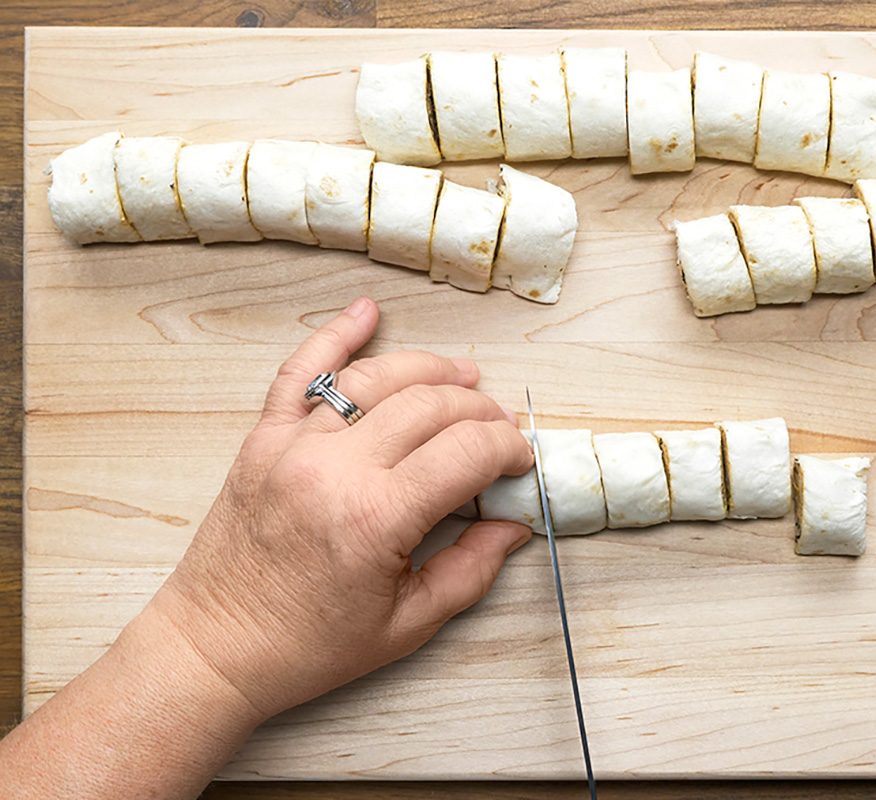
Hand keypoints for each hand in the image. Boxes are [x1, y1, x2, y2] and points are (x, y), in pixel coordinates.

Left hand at [145, 296, 533, 721]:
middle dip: (480, 409)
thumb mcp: (407, 625)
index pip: (467, 451)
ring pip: (378, 377)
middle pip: (431, 405)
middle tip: (499, 429)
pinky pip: (301, 370)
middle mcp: (335, 468)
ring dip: (431, 369)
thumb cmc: (308, 645)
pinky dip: (335, 334)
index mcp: (376, 518)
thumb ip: (471, 571)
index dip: (509, 448)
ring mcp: (293, 445)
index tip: (520, 461)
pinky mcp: (263, 438)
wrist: (215, 647)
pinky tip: (368, 312)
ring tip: (464, 376)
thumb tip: (514, 525)